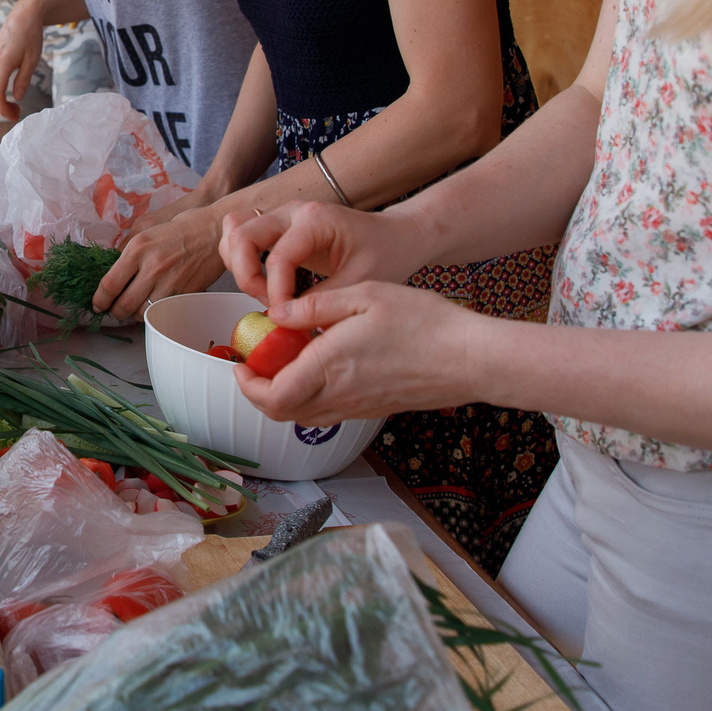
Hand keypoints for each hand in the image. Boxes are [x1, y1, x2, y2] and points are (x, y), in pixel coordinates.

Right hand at [0, 1, 45, 121]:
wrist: (22, 15)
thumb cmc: (30, 36)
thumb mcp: (32, 60)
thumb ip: (23, 80)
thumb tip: (17, 98)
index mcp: (2, 63)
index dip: (3, 109)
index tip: (14, 117)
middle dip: (1, 108)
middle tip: (17, 115)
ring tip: (15, 107)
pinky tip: (9, 93)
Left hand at [92, 206, 226, 320]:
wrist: (214, 230)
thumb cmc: (180, 227)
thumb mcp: (147, 230)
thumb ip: (127, 250)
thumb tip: (112, 270)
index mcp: (137, 248)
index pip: (109, 284)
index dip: (100, 299)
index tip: (97, 304)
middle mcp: (151, 267)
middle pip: (123, 304)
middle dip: (115, 312)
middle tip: (114, 310)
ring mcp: (169, 282)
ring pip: (142, 312)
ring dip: (134, 314)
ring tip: (134, 307)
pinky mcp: (184, 293)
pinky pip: (162, 310)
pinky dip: (154, 312)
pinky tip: (153, 305)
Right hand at [218, 201, 432, 312]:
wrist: (396, 236)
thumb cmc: (385, 253)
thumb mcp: (361, 282)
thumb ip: (322, 302)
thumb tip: (287, 321)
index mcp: (316, 219)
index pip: (278, 258)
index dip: (277, 294)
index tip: (287, 318)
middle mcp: (293, 210)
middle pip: (241, 234)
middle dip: (247, 276)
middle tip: (270, 305)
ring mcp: (282, 214)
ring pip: (235, 229)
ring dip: (238, 264)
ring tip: (264, 293)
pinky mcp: (278, 225)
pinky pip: (242, 232)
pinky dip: (241, 258)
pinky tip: (264, 282)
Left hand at [233, 279, 479, 426]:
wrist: (471, 358)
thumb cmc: (425, 322)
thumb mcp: (365, 294)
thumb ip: (315, 304)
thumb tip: (278, 314)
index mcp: (330, 366)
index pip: (271, 395)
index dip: (246, 385)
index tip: (240, 364)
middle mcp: (340, 395)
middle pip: (280, 413)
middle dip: (257, 394)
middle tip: (253, 367)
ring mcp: (358, 407)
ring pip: (303, 416)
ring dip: (282, 396)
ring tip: (283, 363)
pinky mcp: (373, 410)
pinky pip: (328, 412)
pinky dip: (309, 397)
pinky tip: (318, 367)